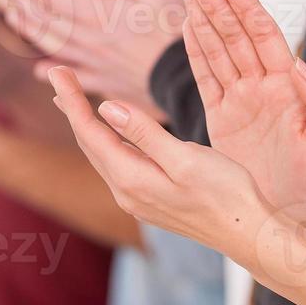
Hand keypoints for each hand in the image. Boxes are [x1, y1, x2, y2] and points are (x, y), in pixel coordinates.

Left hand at [0, 0, 182, 110]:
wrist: (187, 81)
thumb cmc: (177, 29)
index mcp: (98, 13)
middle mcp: (89, 39)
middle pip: (43, 19)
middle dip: (16, 1)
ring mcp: (95, 64)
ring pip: (52, 45)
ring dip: (29, 29)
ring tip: (13, 16)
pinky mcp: (107, 83)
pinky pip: (74, 76)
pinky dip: (54, 72)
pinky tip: (41, 71)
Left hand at [47, 65, 267, 254]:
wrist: (248, 233)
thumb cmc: (226, 194)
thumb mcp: (186, 158)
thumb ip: (144, 133)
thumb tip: (107, 108)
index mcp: (131, 179)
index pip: (90, 132)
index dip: (72, 99)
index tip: (57, 71)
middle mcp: (126, 192)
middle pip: (89, 143)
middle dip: (72, 107)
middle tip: (58, 75)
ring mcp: (137, 199)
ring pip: (101, 154)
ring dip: (85, 124)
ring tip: (71, 99)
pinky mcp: (149, 199)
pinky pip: (117, 162)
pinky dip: (105, 139)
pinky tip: (107, 131)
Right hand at [183, 0, 305, 217]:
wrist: (294, 214)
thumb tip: (300, 67)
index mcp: (287, 86)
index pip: (264, 36)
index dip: (247, 8)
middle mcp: (261, 86)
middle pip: (236, 37)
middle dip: (218, 7)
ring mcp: (240, 100)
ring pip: (218, 52)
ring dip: (203, 22)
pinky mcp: (221, 117)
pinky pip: (205, 78)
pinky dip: (195, 54)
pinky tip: (187, 29)